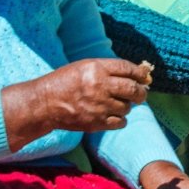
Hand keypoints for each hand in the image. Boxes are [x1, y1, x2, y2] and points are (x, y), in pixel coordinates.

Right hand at [2, 58, 151, 147]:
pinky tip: (113, 115)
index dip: (141, 74)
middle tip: (140, 94)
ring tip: (117, 104)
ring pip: (127, 107)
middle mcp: (99, 86)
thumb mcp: (85, 67)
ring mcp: (98, 105)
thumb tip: (139, 74)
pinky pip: (120, 122)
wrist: (44, 104)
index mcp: (97, 69)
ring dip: (127, 106)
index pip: (128, 68)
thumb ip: (110, 69)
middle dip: (141, 92)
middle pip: (133, 89)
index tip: (145, 77)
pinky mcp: (95, 122)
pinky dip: (120, 119)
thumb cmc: (66, 82)